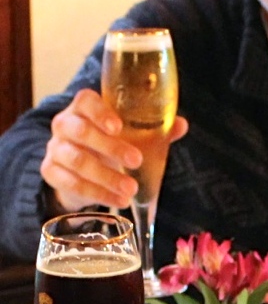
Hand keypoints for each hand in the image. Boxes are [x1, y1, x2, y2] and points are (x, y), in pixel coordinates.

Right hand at [40, 88, 189, 210]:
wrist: (78, 169)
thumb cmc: (109, 144)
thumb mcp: (131, 136)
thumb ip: (154, 130)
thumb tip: (180, 124)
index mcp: (84, 109)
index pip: (85, 101)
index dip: (100, 113)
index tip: (119, 127)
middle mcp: (65, 124)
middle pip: (80, 131)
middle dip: (110, 147)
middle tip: (137, 161)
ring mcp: (56, 148)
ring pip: (76, 160)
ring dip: (106, 177)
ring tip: (131, 189)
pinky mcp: (51, 172)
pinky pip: (71, 183)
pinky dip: (98, 194)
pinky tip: (119, 201)